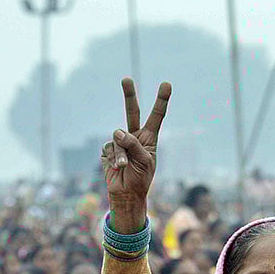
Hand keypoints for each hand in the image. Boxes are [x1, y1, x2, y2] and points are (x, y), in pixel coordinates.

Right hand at [101, 78, 171, 230]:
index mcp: (149, 138)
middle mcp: (134, 136)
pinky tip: (116, 168)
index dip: (161, 100)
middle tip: (126, 79)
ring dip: (121, 154)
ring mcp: (120, 142)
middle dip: (129, 95)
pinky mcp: (108, 149)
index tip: (167, 84)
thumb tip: (117, 131)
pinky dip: (113, 158)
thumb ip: (133, 144)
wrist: (126, 194)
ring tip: (125, 166)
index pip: (156, 116)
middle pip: (131, 112)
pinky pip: (108, 147)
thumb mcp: (144, 161)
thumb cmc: (141, 178)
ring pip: (118, 138)